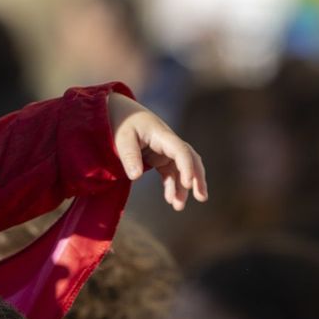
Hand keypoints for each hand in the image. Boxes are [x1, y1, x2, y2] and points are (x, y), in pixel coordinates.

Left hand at [106, 93, 207, 210]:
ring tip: (178, 206)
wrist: (118, 112)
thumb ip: (129, 156)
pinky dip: (172, 185)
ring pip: (181, 169)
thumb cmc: (121, 122)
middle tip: (201, 197)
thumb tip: (136, 176)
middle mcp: (168, 142)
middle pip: (190, 159)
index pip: (181, 150)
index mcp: (162, 135)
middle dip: (197, 178)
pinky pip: (170, 173)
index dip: (187, 167)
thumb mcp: (122, 137)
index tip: (187, 184)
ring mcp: (165, 150)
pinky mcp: (159, 157)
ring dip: (183, 187)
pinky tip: (170, 199)